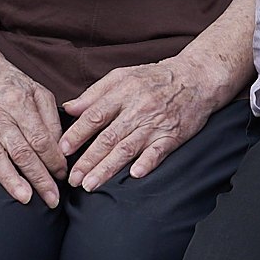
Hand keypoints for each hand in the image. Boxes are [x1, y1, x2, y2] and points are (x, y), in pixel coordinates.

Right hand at [0, 47, 68, 206]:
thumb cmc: (10, 84)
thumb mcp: (37, 91)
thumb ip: (50, 118)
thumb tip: (60, 147)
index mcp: (21, 104)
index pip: (41, 138)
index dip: (53, 159)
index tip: (62, 175)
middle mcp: (0, 116)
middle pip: (22, 152)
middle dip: (39, 178)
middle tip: (52, 198)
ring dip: (11, 179)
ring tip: (25, 197)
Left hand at [60, 56, 217, 190]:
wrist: (197, 77)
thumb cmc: (156, 77)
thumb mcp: (123, 75)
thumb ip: (95, 93)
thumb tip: (69, 108)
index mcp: (123, 92)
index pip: (95, 115)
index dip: (77, 134)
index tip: (62, 150)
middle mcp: (138, 109)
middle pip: (108, 137)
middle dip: (88, 160)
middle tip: (72, 178)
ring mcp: (156, 123)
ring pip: (128, 148)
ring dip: (108, 168)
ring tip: (91, 184)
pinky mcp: (173, 135)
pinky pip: (158, 151)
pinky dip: (147, 163)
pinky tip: (134, 175)